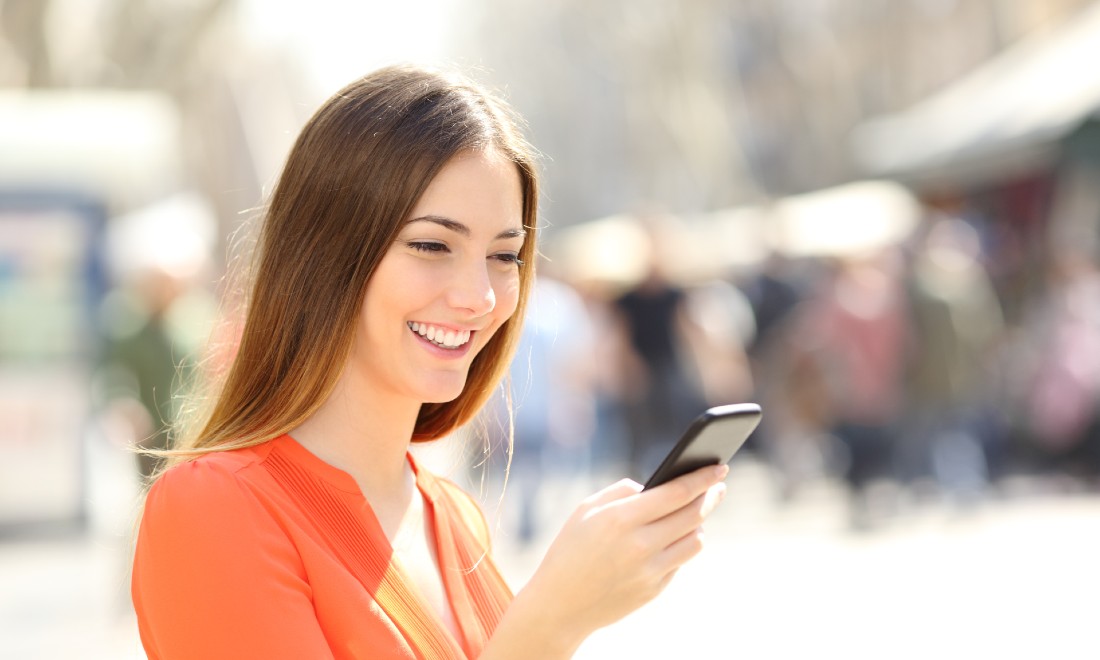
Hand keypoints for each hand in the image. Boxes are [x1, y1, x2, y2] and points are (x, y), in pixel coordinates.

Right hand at [519, 464, 727, 644]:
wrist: (559, 605)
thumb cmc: (570, 549)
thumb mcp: (586, 510)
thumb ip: (622, 492)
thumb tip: (656, 485)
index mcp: (620, 519)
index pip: (676, 493)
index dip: (702, 478)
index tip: (719, 467)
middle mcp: (639, 545)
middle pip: (693, 515)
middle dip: (710, 496)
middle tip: (718, 486)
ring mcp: (649, 571)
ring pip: (695, 541)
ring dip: (698, 523)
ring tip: (694, 513)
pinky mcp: (654, 590)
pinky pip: (680, 561)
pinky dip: (681, 546)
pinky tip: (675, 538)